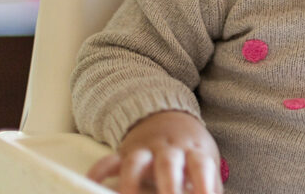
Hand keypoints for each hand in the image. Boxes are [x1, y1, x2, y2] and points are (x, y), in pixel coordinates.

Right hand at [88, 110, 222, 193]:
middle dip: (168, 186)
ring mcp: (145, 150)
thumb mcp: (207, 163)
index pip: (201, 166)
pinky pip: (107, 161)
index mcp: (193, 151)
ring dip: (130, 183)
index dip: (205, 184)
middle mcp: (169, 149)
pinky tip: (93, 187)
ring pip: (135, 162)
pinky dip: (99, 173)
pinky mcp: (123, 154)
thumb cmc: (191, 151)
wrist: (170, 117)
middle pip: (168, 164)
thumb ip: (211, 187)